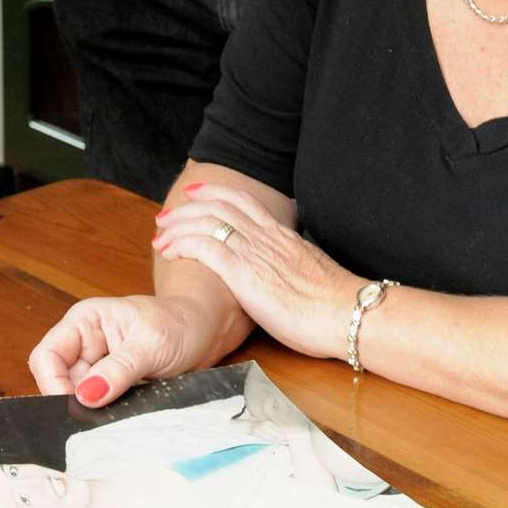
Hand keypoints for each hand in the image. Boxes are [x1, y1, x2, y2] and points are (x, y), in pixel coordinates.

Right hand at [28, 293, 214, 404]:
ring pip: (75, 399)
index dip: (52, 384)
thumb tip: (86, 395)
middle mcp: (84, 343)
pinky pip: (95, 407)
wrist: (204, 332)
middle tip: (100, 416)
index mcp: (86, 320)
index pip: (47, 356)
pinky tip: (122, 416)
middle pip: (57, 382)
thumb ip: (119, 369)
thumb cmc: (180, 324)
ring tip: (120, 411)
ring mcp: (96, 367)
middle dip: (75, 402)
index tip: (75, 406)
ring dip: (92, 411)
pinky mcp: (109, 387)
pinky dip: (105, 415)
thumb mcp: (152, 344)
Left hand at [153, 183, 358, 360]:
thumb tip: (286, 276)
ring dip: (178, 225)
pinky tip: (171, 252)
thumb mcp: (311, 274)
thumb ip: (292, 267)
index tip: (195, 195)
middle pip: (219, 206)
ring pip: (207, 221)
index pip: (243, 201)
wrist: (346, 313)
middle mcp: (266, 237)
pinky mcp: (244, 274)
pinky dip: (183, 243)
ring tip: (161, 236)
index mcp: (282, 235)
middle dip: (187, 208)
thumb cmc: (335, 305)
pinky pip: (205, 246)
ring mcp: (255, 252)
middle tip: (166, 217)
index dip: (215, 194)